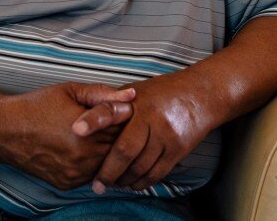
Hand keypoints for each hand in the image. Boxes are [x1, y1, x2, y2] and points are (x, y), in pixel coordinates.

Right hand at [0, 83, 135, 190]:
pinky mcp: (67, 184)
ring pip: (107, 164)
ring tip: (95, 134)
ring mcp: (75, 174)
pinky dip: (93, 163)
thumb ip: (104, 94)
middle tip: (109, 121)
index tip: (118, 108)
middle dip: (118, 134)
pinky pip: (92, 174)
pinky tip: (83, 148)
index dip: (124, 116)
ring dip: (107, 151)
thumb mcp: (71, 91)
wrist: (6, 130)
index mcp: (87, 133)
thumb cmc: (38, 106)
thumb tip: (132, 96)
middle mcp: (83, 158)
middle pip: (119, 148)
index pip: (124, 127)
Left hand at [79, 71, 213, 192]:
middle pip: (124, 150)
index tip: (77, 130)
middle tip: (96, 183)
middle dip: (107, 171)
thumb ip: (113, 105)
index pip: (109, 110)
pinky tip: (131, 183)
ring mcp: (166, 135)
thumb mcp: (135, 91)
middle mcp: (151, 118)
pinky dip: (141, 182)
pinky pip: (156, 174)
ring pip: (140, 167)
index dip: (93, 120)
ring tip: (112, 184)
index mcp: (135, 102)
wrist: (199, 95)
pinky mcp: (177, 150)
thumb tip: (87, 119)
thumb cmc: (161, 92)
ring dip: (123, 180)